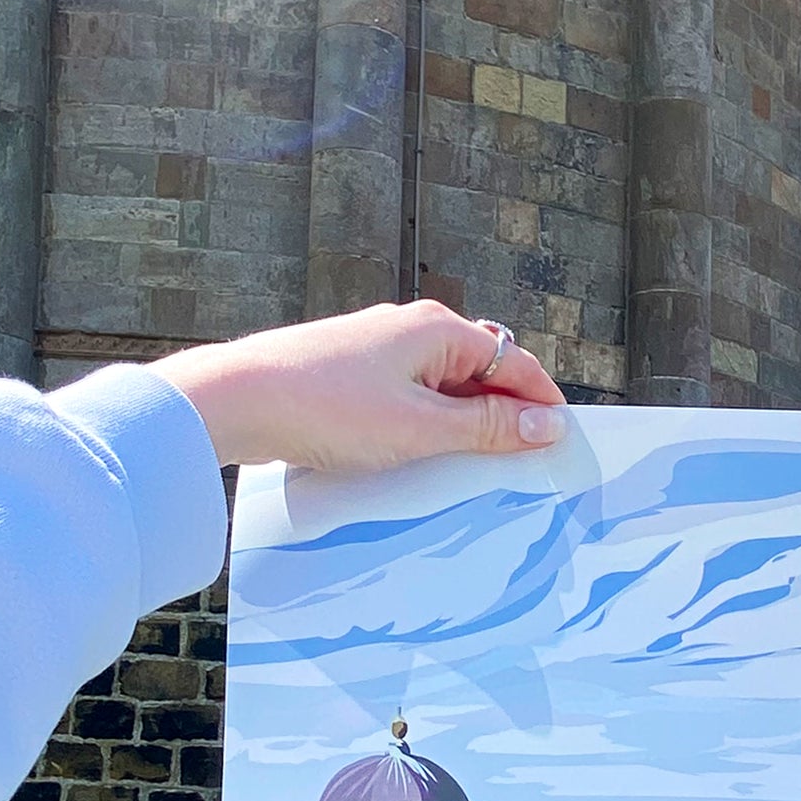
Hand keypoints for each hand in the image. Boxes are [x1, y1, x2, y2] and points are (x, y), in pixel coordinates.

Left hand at [153, 301, 568, 471]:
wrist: (237, 400)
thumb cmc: (329, 409)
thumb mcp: (421, 428)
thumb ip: (487, 428)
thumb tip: (547, 426)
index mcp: (437, 329)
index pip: (513, 362)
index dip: (542, 402)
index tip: (563, 442)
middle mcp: (410, 329)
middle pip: (479, 373)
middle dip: (503, 416)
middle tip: (523, 465)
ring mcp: (377, 350)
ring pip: (441, 390)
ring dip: (461, 427)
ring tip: (473, 471)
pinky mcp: (349, 375)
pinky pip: (407, 400)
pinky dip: (424, 428)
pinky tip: (419, 460)